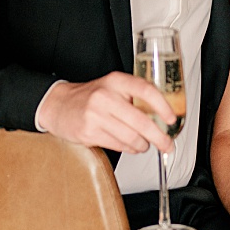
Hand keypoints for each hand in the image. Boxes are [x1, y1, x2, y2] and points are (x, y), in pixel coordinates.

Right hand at [36, 73, 175, 155]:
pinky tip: (131, 146)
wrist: (58, 105)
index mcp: (116, 81)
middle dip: (159, 137)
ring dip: (143, 145)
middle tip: (167, 145)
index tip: (171, 119)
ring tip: (145, 144)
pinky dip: (130, 148)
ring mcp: (95, 115)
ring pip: (131, 137)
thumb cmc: (91, 98)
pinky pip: (118, 145)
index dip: (163, 106)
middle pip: (141, 121)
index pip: (145, 90)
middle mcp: (105, 96)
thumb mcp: (112, 88)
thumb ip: (134, 97)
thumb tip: (162, 117)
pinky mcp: (89, 133)